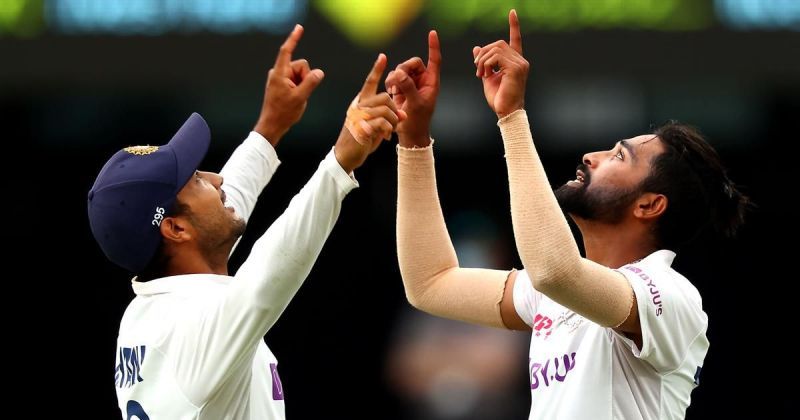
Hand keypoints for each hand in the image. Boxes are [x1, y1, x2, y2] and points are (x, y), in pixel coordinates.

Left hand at [254, 24, 324, 145]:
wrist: (272, 125)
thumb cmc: (283, 113)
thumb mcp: (300, 98)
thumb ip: (311, 83)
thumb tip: (319, 72)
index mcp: (279, 73)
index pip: (286, 51)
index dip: (294, 39)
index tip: (299, 28)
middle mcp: (278, 73)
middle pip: (300, 65)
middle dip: (305, 77)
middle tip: (300, 93)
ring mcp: (280, 78)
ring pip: (300, 74)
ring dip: (302, 84)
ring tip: (296, 98)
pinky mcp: (282, 84)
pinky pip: (296, 80)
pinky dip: (299, 88)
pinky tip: (294, 99)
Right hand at [334, 54, 403, 172]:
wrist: (346, 155)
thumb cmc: (362, 139)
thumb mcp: (376, 125)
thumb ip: (387, 117)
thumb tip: (402, 114)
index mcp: (361, 102)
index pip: (369, 82)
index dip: (377, 69)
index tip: (383, 57)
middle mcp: (359, 106)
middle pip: (385, 97)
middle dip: (395, 109)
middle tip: (396, 122)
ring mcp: (359, 116)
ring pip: (386, 109)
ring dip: (394, 121)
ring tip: (390, 130)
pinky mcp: (362, 127)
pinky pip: (383, 122)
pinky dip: (388, 130)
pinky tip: (386, 137)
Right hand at [385, 30, 440, 147]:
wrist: (409, 132)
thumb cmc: (418, 120)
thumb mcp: (415, 104)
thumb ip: (408, 87)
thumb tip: (400, 73)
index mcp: (432, 82)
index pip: (434, 60)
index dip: (433, 47)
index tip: (432, 33)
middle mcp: (422, 80)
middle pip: (412, 63)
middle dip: (404, 69)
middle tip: (398, 81)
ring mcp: (411, 83)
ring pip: (401, 69)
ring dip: (395, 77)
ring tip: (394, 90)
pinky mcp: (401, 87)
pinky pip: (394, 77)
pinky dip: (391, 82)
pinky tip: (391, 91)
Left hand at [472, 10, 528, 118]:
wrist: (505, 112)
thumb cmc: (499, 98)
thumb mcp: (487, 76)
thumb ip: (483, 62)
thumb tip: (476, 48)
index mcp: (515, 61)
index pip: (515, 39)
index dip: (514, 25)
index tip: (512, 12)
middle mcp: (520, 60)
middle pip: (498, 44)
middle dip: (483, 54)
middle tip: (477, 69)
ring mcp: (520, 64)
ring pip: (496, 49)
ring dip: (483, 60)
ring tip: (480, 74)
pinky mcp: (515, 68)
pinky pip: (496, 57)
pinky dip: (486, 64)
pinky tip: (485, 75)